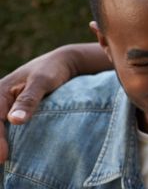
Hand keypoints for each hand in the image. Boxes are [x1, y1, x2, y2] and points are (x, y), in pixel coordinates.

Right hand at [0, 45, 83, 162]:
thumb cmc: (52, 70)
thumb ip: (29, 99)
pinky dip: (6, 138)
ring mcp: (6, 108)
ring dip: (1, 141)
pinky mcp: (15, 113)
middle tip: (3, 161)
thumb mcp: (42, 81)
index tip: (4, 156)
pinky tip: (12, 152)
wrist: (63, 64)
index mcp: (0, 91)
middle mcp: (0, 100)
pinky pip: (6, 127)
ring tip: (5, 160)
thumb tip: (15, 120)